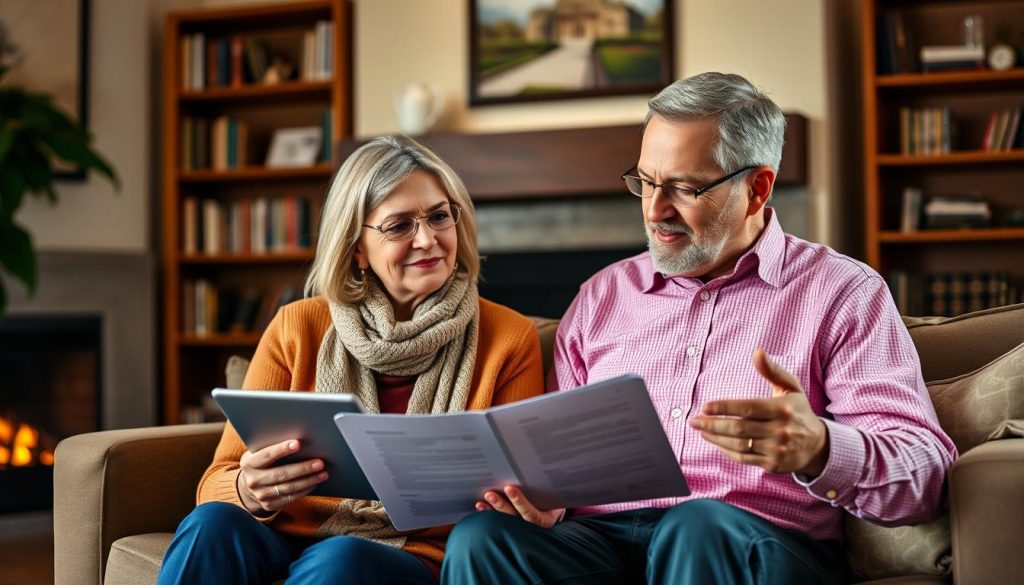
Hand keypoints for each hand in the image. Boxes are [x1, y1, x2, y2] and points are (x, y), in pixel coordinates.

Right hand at [237, 439, 328, 515]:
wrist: (249, 485)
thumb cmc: (261, 462)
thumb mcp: (259, 452)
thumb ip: (272, 446)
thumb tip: (298, 438)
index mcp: (249, 463)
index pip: (267, 455)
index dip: (282, 449)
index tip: (298, 443)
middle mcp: (253, 480)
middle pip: (281, 474)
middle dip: (303, 468)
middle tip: (320, 462)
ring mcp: (261, 495)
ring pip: (289, 487)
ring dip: (309, 480)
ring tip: (323, 473)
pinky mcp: (269, 505)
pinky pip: (291, 497)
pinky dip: (305, 490)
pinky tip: (314, 482)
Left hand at [475, 485, 564, 528]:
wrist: (558, 507)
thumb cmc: (556, 497)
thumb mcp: (557, 495)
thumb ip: (548, 487)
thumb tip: (536, 467)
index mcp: (545, 520)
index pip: (531, 513)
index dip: (519, 502)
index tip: (509, 488)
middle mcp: (532, 526)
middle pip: (514, 518)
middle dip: (501, 506)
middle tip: (490, 494)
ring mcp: (522, 526)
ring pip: (505, 520)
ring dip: (493, 509)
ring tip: (484, 499)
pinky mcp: (513, 524)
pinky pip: (499, 520)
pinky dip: (489, 512)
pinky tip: (480, 506)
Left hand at [690, 348, 828, 475]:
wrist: (818, 445)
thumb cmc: (798, 411)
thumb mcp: (790, 388)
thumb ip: (772, 370)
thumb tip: (757, 352)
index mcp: (782, 409)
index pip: (748, 408)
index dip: (724, 407)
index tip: (705, 407)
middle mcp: (780, 430)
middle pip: (739, 428)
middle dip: (713, 424)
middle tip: (694, 421)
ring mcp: (777, 449)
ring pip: (739, 445)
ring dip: (716, 438)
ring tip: (702, 430)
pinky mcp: (773, 464)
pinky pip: (744, 458)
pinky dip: (726, 450)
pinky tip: (716, 442)